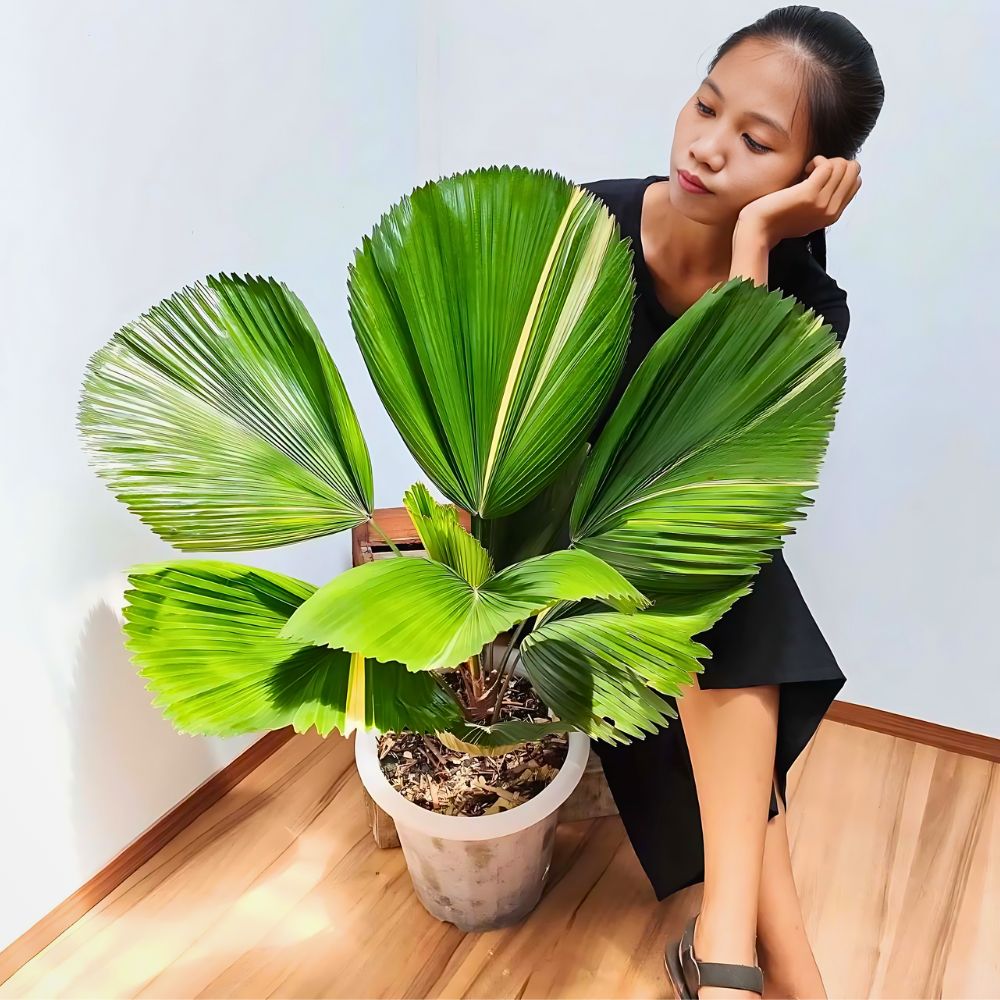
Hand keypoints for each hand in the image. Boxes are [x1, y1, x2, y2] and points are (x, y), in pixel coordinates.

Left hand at [737, 155, 861, 246]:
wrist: (757, 230)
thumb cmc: (776, 220)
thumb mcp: (807, 214)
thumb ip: (823, 201)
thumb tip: (834, 177)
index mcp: (833, 215)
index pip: (855, 182)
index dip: (840, 172)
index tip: (820, 176)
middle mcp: (831, 211)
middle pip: (853, 171)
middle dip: (836, 162)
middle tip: (814, 171)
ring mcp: (822, 203)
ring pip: (843, 166)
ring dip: (825, 161)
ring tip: (808, 171)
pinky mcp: (809, 194)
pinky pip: (827, 165)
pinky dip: (817, 160)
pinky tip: (804, 169)